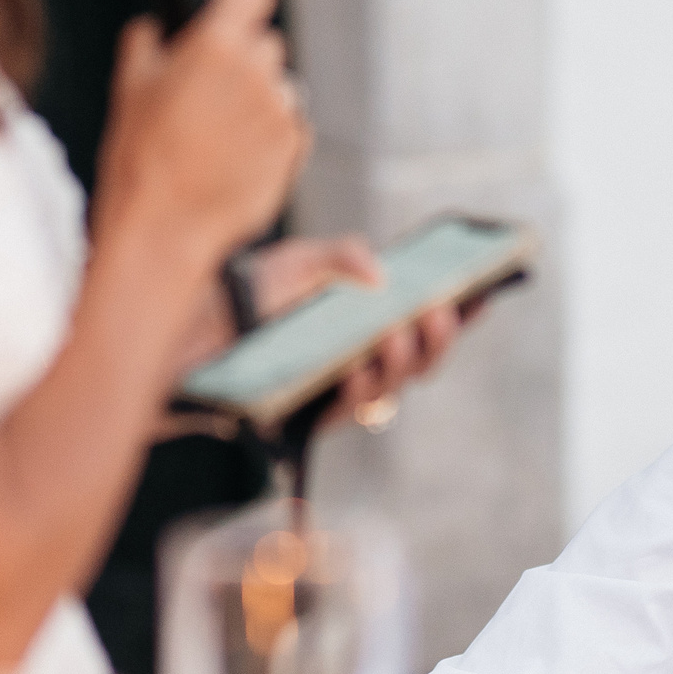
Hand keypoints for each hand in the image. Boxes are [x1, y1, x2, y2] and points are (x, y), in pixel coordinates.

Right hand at [97, 0, 307, 274]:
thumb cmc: (139, 157)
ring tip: (220, 139)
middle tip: (210, 98)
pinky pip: (291, 126)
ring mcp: (279, 109)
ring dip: (260, 103)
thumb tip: (152, 29)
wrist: (164, 226)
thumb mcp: (128, 90)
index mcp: (214, 44)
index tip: (236, 14)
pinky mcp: (294, 145)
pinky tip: (236, 160)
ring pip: (282, 87)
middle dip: (244, 62)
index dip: (244, 0)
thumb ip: (144, 44)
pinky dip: (270, 137)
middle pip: (267, 43)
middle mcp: (255, 70)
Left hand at [243, 235, 466, 429]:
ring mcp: (340, 390)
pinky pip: (348, 411)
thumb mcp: (297, 260)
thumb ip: (342, 255)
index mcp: (368, 319)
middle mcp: (362, 358)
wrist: (188, 333)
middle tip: (439, 310)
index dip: (462, 310)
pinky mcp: (312, 418)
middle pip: (421, 360)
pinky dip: (358, 387)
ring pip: (392, 389)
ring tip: (396, 334)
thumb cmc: (244, 295)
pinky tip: (355, 368)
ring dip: (401, 361)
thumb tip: (381, 277)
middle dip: (439, 338)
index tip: (484, 290)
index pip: (426, 319)